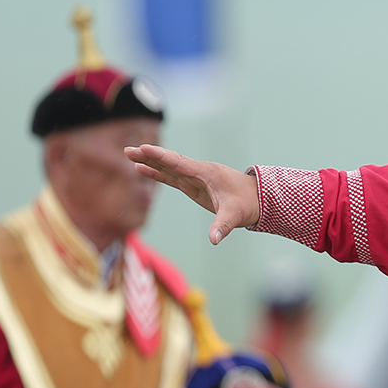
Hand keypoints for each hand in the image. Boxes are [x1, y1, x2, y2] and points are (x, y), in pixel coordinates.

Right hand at [125, 145, 259, 244]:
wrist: (258, 200)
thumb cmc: (248, 204)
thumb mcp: (235, 215)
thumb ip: (223, 226)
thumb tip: (214, 240)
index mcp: (207, 173)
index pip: (180, 163)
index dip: (162, 157)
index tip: (145, 148)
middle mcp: (199, 172)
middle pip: (170, 162)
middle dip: (150, 156)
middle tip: (128, 150)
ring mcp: (196, 178)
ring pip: (169, 167)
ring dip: (150, 162)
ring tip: (131, 155)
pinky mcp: (194, 186)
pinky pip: (172, 177)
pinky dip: (158, 173)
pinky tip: (143, 169)